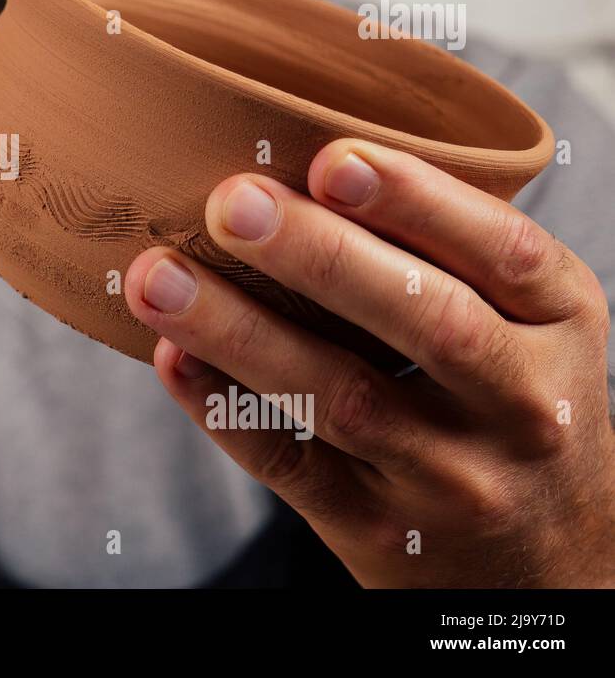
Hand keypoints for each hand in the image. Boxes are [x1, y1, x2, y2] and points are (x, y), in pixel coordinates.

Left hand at [125, 139, 614, 586]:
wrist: (545, 562)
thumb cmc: (509, 402)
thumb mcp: (527, 325)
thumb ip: (445, 255)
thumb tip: (296, 163)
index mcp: (560, 324)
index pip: (504, 253)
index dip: (418, 201)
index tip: (330, 159)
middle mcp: (522, 403)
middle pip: (427, 321)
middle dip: (321, 256)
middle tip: (230, 204)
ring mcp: (453, 478)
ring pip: (343, 397)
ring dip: (241, 331)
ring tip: (161, 279)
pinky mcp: (379, 530)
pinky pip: (292, 467)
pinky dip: (224, 409)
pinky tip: (172, 358)